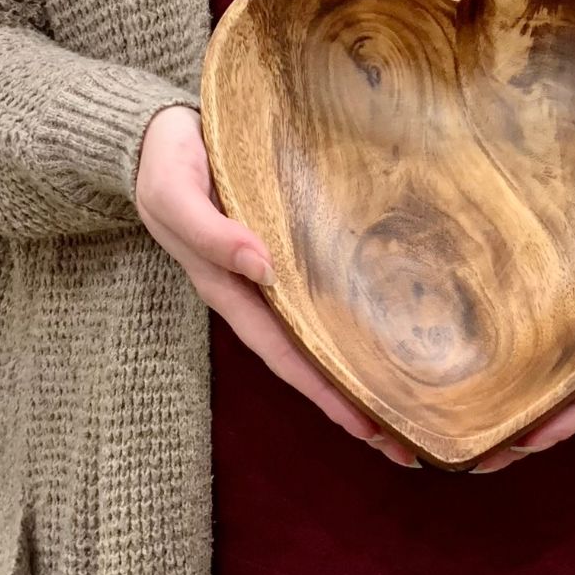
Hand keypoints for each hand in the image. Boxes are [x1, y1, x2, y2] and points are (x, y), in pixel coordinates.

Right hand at [135, 106, 419, 467]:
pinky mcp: (293, 246)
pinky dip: (356, 317)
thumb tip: (262, 267)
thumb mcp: (174, 198)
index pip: (284, 354)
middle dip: (352, 399)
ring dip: (361, 368)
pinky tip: (390, 328)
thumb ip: (211, 234)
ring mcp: (277, 273)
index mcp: (230, 292)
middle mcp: (258, 292)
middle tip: (405, 440)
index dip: (323, 391)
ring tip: (410, 402)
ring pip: (323, 331)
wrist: (164, 134)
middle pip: (310, 357)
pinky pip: (328, 290)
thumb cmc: (166, 167)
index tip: (366, 426)